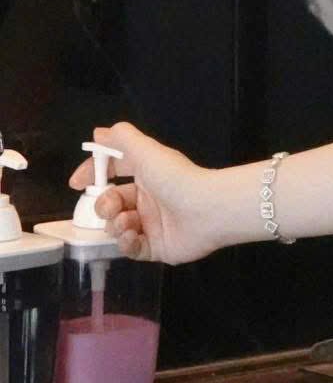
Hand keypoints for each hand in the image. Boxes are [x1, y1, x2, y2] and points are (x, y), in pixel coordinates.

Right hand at [68, 121, 221, 264]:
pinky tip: (131, 236)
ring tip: (127, 222)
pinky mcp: (157, 248)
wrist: (207, 210)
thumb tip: (99, 133)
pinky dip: (127, 243)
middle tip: (112, 207)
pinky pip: (131, 249)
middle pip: (110, 205)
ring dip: (115, 225)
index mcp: (145, 176)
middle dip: (104, 206)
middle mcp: (147, 200)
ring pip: (117, 227)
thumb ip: (121, 139)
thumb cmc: (177, 178)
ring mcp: (152, 225)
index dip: (92, 177)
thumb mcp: (146, 151)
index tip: (76, 183)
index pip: (112, 175)